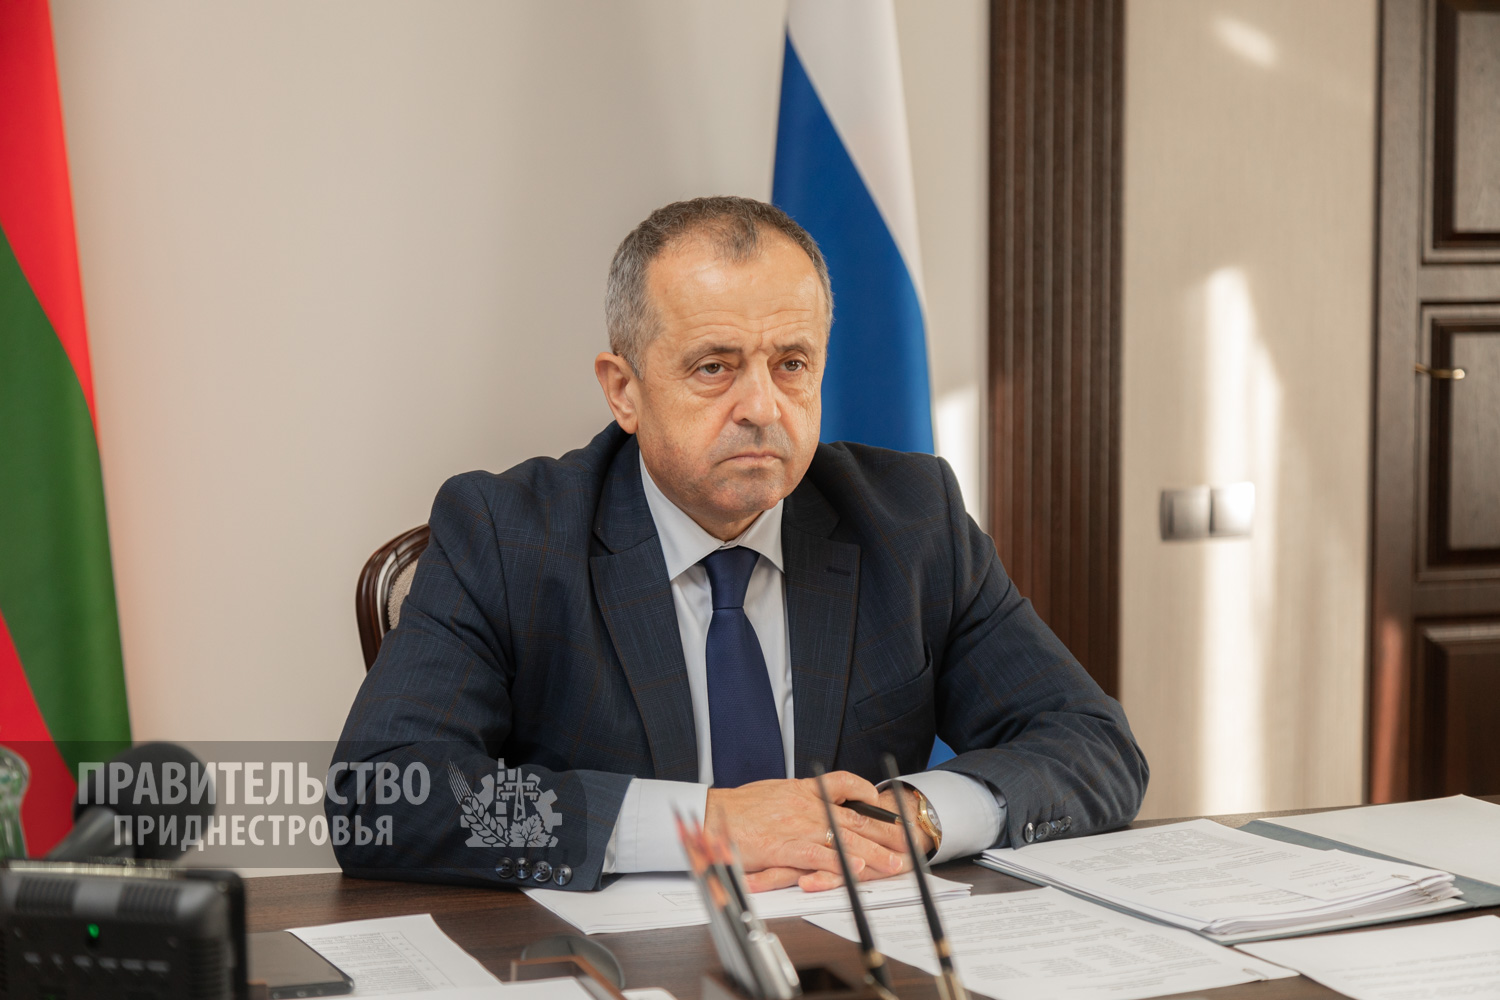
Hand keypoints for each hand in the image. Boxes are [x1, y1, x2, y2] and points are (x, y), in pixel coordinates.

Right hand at [704, 771, 911, 892]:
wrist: (711, 815)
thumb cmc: (737, 808)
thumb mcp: (772, 793)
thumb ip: (795, 798)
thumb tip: (812, 801)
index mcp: (801, 790)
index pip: (842, 784)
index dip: (866, 792)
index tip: (881, 802)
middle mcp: (805, 806)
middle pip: (853, 817)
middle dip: (883, 832)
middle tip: (906, 843)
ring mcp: (797, 826)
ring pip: (844, 838)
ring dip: (873, 853)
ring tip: (894, 864)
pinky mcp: (785, 847)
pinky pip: (820, 854)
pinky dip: (841, 861)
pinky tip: (858, 868)